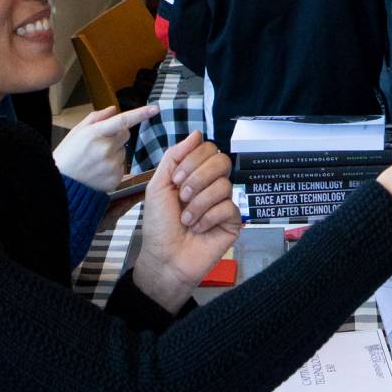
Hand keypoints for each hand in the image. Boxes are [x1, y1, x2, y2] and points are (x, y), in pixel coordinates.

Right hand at [52, 102, 157, 192]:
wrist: (62, 185)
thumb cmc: (67, 156)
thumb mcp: (76, 132)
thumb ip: (96, 118)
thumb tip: (113, 109)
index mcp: (95, 134)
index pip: (123, 121)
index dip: (141, 113)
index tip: (154, 109)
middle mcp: (105, 149)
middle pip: (125, 134)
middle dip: (115, 136)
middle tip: (97, 145)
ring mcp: (112, 165)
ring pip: (123, 151)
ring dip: (114, 152)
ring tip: (95, 160)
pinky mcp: (116, 178)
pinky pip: (122, 166)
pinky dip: (113, 167)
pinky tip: (99, 170)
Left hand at [132, 132, 240, 311]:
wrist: (164, 258)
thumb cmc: (159, 226)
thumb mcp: (158, 186)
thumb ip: (174, 156)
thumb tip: (196, 133)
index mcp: (194, 174)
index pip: (208, 149)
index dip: (193, 160)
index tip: (177, 179)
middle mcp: (211, 186)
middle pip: (222, 161)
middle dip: (198, 178)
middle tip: (183, 196)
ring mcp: (223, 203)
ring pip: (224, 185)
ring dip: (199, 203)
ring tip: (187, 219)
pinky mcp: (233, 222)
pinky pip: (229, 207)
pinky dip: (209, 218)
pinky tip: (199, 228)